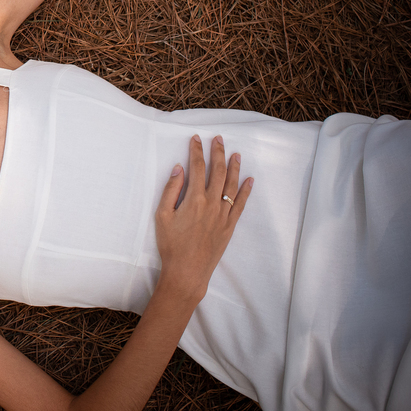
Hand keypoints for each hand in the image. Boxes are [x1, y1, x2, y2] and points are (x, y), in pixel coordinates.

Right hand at [154, 135, 251, 300]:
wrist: (188, 271)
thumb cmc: (171, 244)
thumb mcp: (162, 215)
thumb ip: (171, 190)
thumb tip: (179, 169)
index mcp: (194, 199)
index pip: (197, 167)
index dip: (196, 151)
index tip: (196, 139)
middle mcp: (212, 203)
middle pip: (217, 171)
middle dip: (217, 152)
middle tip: (218, 139)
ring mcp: (223, 214)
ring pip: (231, 184)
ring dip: (233, 166)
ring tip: (235, 153)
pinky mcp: (230, 225)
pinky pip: (240, 203)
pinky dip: (245, 190)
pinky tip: (248, 180)